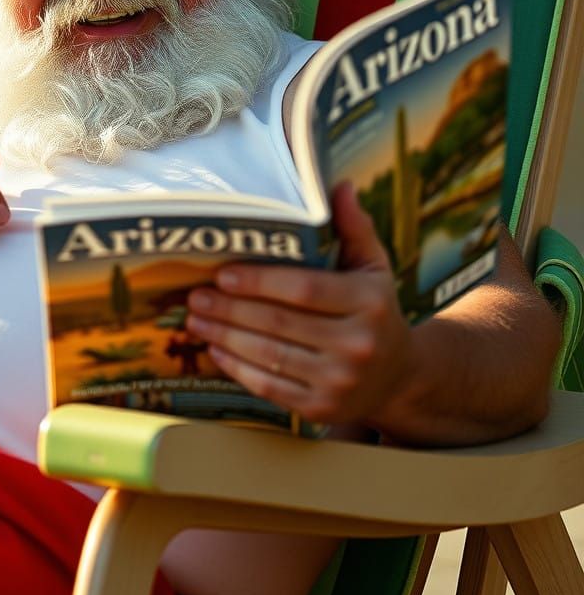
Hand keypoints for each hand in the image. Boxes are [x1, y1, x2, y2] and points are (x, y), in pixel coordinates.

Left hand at [185, 182, 412, 425]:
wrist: (399, 378)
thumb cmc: (375, 310)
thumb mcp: (372, 266)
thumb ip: (353, 227)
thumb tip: (337, 184)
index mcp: (369, 301)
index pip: (304, 289)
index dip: (258, 282)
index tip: (222, 273)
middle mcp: (358, 344)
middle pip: (279, 322)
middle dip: (229, 309)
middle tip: (195, 295)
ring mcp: (341, 381)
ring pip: (269, 355)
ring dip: (224, 336)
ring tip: (195, 318)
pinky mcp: (322, 409)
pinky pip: (270, 387)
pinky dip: (237, 368)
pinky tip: (215, 349)